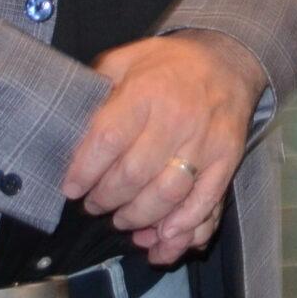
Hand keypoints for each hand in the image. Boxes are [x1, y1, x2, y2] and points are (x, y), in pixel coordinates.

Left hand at [64, 30, 264, 265]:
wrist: (228, 59)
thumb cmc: (169, 65)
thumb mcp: (127, 59)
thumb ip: (98, 87)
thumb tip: (68, 121)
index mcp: (146, 91)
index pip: (108, 140)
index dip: (85, 171)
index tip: (71, 188)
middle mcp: (177, 118)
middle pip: (134, 174)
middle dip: (107, 199)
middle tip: (95, 205)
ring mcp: (205, 142)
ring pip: (166, 195)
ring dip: (138, 217)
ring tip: (123, 220)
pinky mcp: (227, 160)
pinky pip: (205, 203)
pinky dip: (183, 228)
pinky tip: (162, 238)